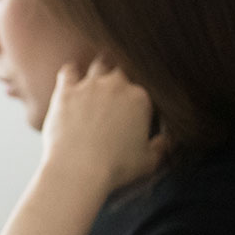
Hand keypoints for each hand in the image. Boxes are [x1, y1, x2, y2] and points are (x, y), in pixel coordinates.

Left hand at [39, 58, 167, 194]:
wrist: (79, 169)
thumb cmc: (115, 169)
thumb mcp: (149, 162)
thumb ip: (161, 147)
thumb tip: (167, 141)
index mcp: (140, 98)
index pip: (143, 88)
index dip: (137, 97)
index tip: (131, 109)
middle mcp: (117, 86)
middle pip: (122, 71)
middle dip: (120, 80)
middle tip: (115, 96)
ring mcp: (90, 86)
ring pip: (99, 65)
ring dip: (99, 71)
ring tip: (97, 83)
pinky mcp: (67, 92)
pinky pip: (69, 71)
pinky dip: (71, 73)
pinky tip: (72, 79)